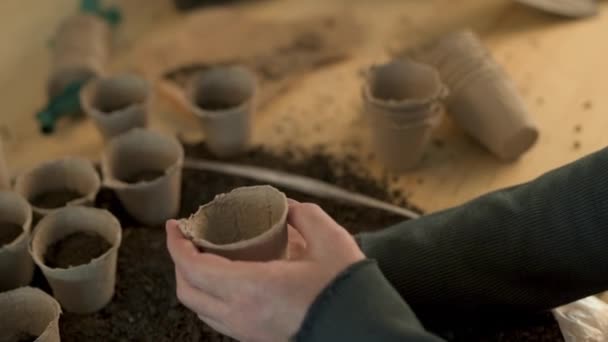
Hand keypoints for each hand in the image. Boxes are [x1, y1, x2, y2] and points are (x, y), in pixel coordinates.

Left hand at [166, 200, 364, 341]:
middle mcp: (241, 314)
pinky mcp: (256, 338)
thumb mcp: (329, 239)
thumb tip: (284, 207)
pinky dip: (209, 296)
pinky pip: (217, 318)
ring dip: (192, 280)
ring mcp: (246, 331)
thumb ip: (302, 214)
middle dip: (180, 260)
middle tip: (187, 237)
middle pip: (187, 290)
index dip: (177, 244)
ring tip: (203, 255)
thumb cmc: (345, 289)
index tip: (174, 225)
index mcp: (252, 288)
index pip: (194, 267)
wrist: (363, 330)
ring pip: (200, 308)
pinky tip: (226, 279)